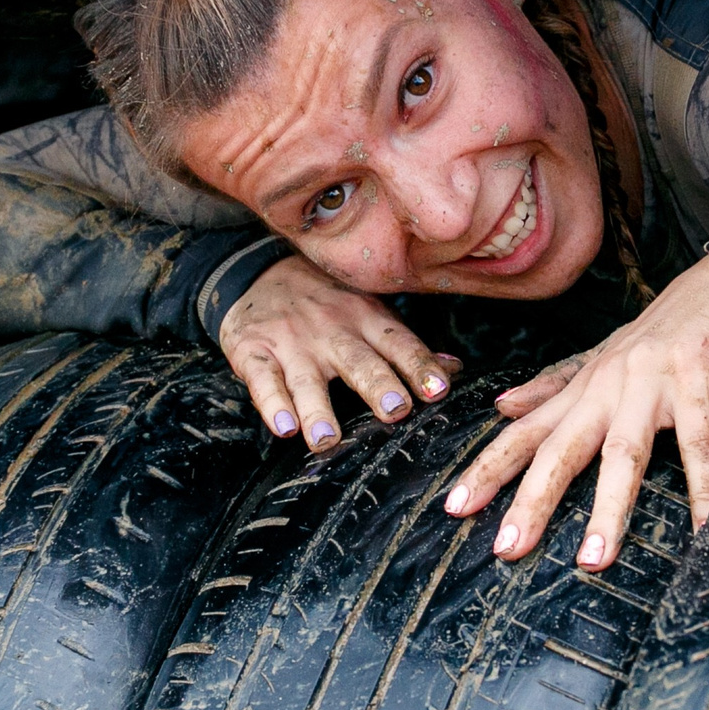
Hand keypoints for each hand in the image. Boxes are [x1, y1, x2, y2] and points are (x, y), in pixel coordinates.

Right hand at [220, 253, 459, 447]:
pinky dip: (271, 403)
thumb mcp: (368, 311)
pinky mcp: (253, 350)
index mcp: (365, 317)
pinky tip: (283, 426)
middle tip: (395, 411)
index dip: (418, 366)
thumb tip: (455, 369)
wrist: (259, 271)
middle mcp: (331, 329)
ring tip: (327, 438)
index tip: (438, 390)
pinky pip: (262, 379)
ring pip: (306, 378)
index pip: (397, 343)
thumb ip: (404, 345)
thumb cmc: (326, 302)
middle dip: (377, 385)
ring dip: (318, 408)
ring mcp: (290, 341)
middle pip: (357, 360)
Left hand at [441, 256, 708, 569]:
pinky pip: (701, 442)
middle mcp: (608, 386)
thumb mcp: (602, 360)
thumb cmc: (664, 335)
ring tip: (594, 559)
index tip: (455, 508)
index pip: (525, 433)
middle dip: (532, 500)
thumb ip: (553, 387)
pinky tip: (708, 526)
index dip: (488, 469)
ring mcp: (652, 383)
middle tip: (507, 549)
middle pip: (562, 449)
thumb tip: (501, 407)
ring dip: (608, 508)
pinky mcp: (699, 379)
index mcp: (583, 388)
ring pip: (624, 453)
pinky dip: (705, 486)